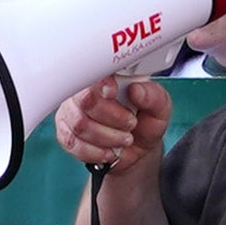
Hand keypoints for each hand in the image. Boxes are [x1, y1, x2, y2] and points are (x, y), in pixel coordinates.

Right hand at [56, 73, 170, 177]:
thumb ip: (153, 96)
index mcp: (106, 76)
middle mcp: (84, 90)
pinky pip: (72, 143)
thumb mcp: (160, 109)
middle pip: (85, 100)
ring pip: (79, 125)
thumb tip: (136, 89)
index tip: (115, 93)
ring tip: (123, 139)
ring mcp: (72, 112)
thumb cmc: (144, 122)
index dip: (101, 83)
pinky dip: (95, 151)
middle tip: (130, 124)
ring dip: (107, 137)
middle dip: (112, 118)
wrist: (136, 149)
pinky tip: (109, 151)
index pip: (93, 72)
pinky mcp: (65, 133)